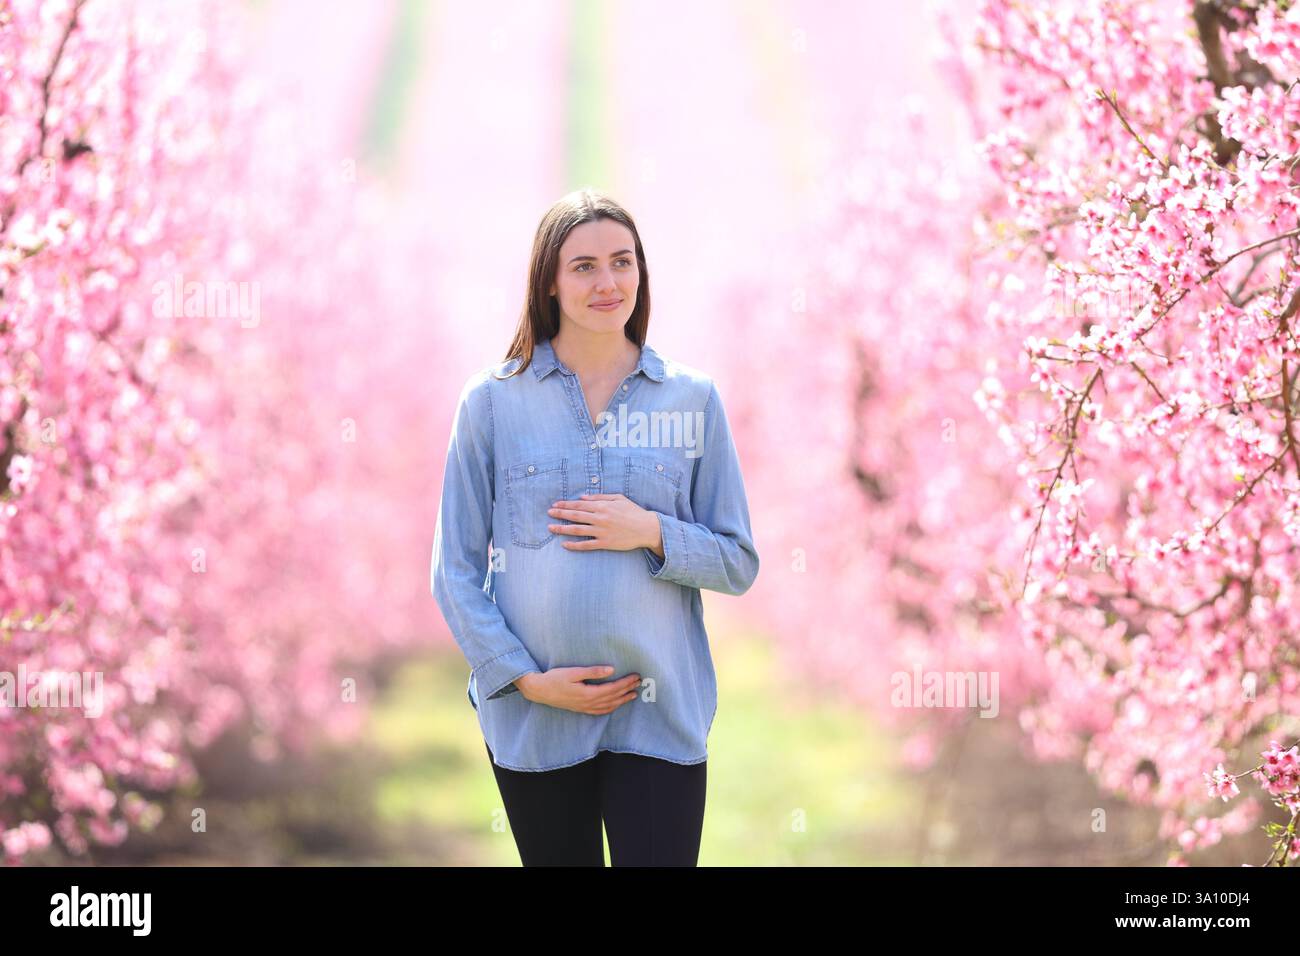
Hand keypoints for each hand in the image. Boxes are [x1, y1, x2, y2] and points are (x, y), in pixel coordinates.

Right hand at [515, 666, 642, 714]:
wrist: (539, 691)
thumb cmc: (554, 678)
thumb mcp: (573, 672)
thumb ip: (592, 671)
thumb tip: (611, 670)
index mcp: (588, 693)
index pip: (612, 688)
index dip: (625, 683)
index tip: (635, 677)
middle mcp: (588, 703)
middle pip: (613, 698)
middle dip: (627, 690)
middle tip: (639, 683)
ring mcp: (584, 708)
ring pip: (608, 706)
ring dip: (622, 701)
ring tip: (633, 695)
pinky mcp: (581, 709)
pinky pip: (600, 711)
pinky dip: (610, 708)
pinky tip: (615, 705)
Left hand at [548, 493, 663, 554]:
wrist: (647, 528)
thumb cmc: (634, 512)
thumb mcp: (618, 499)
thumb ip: (600, 497)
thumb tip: (583, 497)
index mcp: (603, 506)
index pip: (579, 505)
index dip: (566, 504)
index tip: (555, 505)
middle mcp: (600, 518)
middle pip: (575, 516)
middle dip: (560, 514)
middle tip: (549, 513)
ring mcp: (602, 531)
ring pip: (577, 530)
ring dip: (562, 528)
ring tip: (551, 528)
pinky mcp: (605, 543)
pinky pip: (586, 545)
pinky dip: (574, 545)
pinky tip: (564, 545)